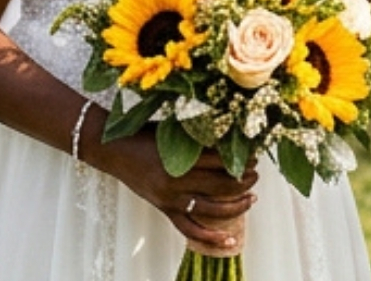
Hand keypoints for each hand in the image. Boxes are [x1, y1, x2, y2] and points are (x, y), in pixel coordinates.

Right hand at [94, 130, 257, 249]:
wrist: (114, 149)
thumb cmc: (145, 134)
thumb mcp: (174, 130)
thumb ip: (200, 137)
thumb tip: (233, 140)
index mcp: (180, 158)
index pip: (221, 161)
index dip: (242, 159)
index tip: (255, 155)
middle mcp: (177, 182)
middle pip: (221, 186)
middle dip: (244, 181)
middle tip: (256, 173)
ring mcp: (170, 199)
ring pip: (212, 210)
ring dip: (237, 205)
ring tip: (252, 197)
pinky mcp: (165, 210)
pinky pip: (190, 230)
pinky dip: (210, 238)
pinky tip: (230, 240)